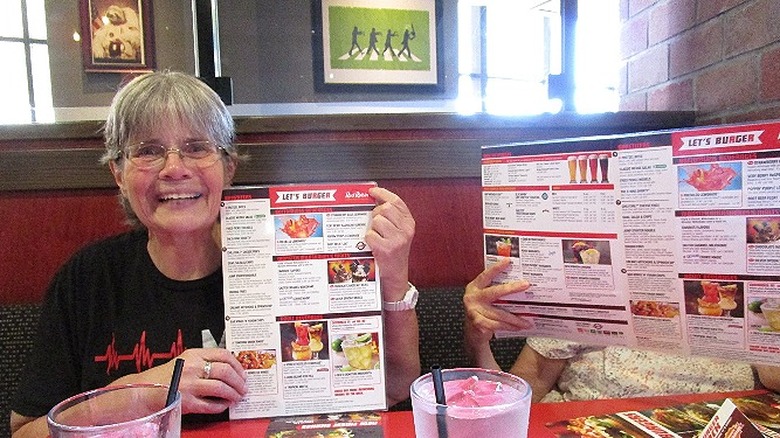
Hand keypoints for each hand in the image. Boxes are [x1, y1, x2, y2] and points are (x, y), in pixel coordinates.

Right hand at [116, 348, 247, 414]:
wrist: (143, 391)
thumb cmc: (162, 377)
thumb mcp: (184, 361)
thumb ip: (203, 362)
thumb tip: (228, 370)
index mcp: (193, 355)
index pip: (223, 354)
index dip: (237, 364)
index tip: (242, 372)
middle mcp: (192, 368)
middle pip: (226, 371)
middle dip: (239, 381)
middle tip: (243, 387)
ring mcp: (189, 385)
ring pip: (221, 387)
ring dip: (233, 394)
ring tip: (237, 397)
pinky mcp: (186, 401)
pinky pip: (211, 405)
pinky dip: (221, 406)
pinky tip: (223, 405)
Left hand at [366, 187, 414, 299]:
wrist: (396, 275)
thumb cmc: (394, 253)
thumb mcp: (398, 232)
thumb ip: (391, 217)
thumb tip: (375, 201)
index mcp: (409, 223)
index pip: (396, 201)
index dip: (383, 194)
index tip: (373, 191)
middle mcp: (406, 230)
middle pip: (385, 209)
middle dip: (375, 214)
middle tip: (375, 224)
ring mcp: (397, 239)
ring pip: (377, 221)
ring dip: (372, 228)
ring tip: (376, 237)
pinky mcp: (387, 248)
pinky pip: (370, 235)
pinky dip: (368, 239)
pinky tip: (374, 245)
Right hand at [464, 258, 532, 345]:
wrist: (472, 332)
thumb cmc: (482, 312)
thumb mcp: (485, 299)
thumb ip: (495, 291)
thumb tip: (518, 285)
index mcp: (474, 287)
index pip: (486, 275)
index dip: (496, 268)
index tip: (508, 261)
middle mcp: (472, 297)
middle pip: (495, 291)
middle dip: (512, 288)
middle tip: (526, 285)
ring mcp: (474, 310)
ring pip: (499, 313)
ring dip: (516, 318)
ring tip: (527, 320)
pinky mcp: (478, 323)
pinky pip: (498, 325)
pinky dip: (510, 326)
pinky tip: (518, 327)